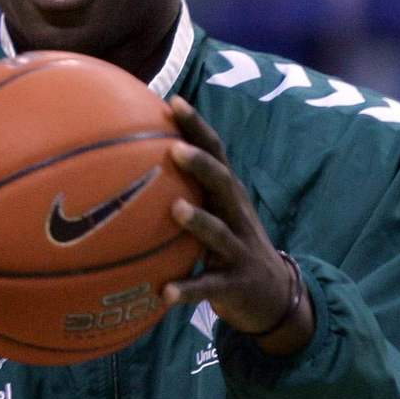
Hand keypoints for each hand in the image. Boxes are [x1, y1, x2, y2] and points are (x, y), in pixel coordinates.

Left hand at [162, 96, 313, 356]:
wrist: (273, 297)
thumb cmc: (229, 244)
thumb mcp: (214, 213)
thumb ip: (183, 188)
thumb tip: (127, 160)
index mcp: (227, 196)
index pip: (215, 153)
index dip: (196, 127)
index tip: (173, 101)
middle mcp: (236, 216)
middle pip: (223, 184)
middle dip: (202, 165)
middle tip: (175, 149)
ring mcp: (238, 250)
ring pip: (218, 233)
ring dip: (198, 221)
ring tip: (175, 209)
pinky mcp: (234, 285)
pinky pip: (208, 287)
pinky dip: (187, 289)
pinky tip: (165, 292)